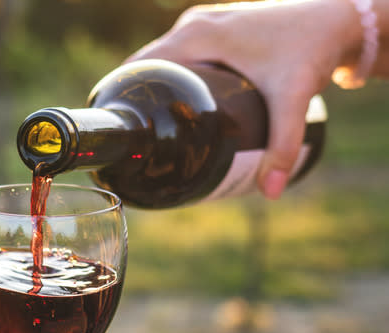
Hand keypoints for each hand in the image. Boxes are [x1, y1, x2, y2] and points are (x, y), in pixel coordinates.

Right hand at [126, 0, 365, 198]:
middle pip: (148, 64)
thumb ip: (282, 146)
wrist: (337, 18)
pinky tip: (172, 98)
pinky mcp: (215, 26)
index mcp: (196, 35)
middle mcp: (193, 25)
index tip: (117, 126)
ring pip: (164, 57)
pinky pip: (180, 52)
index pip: (140, 65)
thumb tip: (270, 193)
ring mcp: (203, 22)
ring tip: (150, 125)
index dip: (123, 93)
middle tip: (137, 137)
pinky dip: (172, 73)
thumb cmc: (311, 48)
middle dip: (140, 97)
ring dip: (155, 85)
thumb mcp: (294, 98)